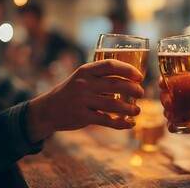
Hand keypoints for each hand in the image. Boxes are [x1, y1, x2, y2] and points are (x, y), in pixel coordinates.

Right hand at [28, 59, 143, 142]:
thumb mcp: (81, 78)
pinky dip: (121, 123)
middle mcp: (84, 83)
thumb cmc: (71, 92)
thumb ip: (99, 76)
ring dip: (129, 109)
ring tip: (137, 111)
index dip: (128, 69)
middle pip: (115, 84)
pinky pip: (106, 120)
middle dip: (133, 89)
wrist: (48, 110)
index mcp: (86, 70)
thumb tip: (130, 79)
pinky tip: (129, 124)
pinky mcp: (82, 116)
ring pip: (113, 105)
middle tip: (141, 93)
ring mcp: (82, 100)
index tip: (139, 76)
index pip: (110, 65)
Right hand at [159, 79, 189, 130]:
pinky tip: (173, 127)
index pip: (173, 78)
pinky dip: (171, 125)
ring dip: (166, 112)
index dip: (164, 80)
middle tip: (169, 104)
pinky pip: (174, 123)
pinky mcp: (186, 121)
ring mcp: (183, 108)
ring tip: (172, 116)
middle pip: (166, 94)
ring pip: (168, 108)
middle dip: (164, 98)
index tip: (162, 84)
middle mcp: (184, 94)